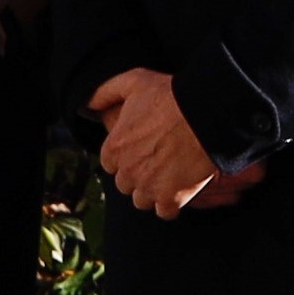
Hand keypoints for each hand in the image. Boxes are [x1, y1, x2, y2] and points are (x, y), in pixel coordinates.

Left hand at [89, 65, 226, 216]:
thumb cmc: (171, 96)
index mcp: (115, 148)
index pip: (110, 163)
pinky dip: (171, 204)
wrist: (207, 115)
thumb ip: (105, 92)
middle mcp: (127, 172)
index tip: (139, 149)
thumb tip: (86, 103)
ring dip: (152, 191)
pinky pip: (164, 212)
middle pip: (125, 184)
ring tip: (168, 175)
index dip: (124, 157)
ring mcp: (149, 187)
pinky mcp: (171, 199)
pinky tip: (180, 190)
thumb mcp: (133, 82)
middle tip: (156, 161)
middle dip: (137, 175)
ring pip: (142, 200)